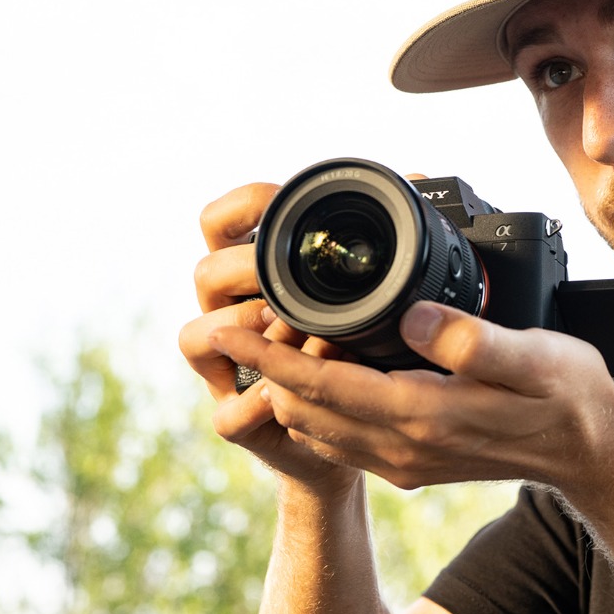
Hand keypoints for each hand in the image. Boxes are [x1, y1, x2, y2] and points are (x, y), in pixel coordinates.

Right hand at [179, 182, 357, 492]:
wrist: (361, 434)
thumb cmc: (367, 352)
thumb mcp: (380, 292)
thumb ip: (388, 241)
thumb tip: (417, 178)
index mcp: (261, 273)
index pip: (221, 221)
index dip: (240, 209)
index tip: (274, 210)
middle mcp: (233, 313)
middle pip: (207, 271)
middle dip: (251, 278)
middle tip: (303, 294)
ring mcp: (227, 367)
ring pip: (196, 335)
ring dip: (251, 337)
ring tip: (304, 343)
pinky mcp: (237, 420)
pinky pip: (224, 411)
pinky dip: (259, 405)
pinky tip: (295, 398)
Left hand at [206, 300, 613, 500]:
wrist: (591, 455)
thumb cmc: (568, 397)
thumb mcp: (534, 357)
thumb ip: (473, 340)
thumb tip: (416, 316)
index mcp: (424, 416)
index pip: (323, 385)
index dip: (269, 355)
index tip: (227, 325)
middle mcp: (404, 447)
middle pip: (304, 409)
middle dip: (265, 368)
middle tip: (237, 318)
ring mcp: (404, 461)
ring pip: (317, 426)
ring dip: (286, 387)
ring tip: (265, 338)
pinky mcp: (411, 464)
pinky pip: (341, 437)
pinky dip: (315, 406)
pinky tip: (315, 371)